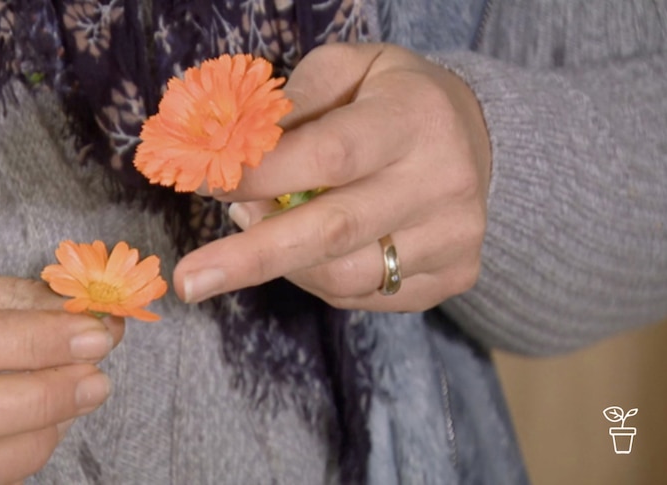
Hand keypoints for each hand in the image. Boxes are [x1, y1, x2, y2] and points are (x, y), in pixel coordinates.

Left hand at [174, 43, 491, 311]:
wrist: (478, 138)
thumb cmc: (393, 97)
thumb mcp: (348, 69)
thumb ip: (293, 103)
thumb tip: (231, 151)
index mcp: (416, 118)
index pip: (327, 156)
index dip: (259, 175)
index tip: (200, 185)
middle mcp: (443, 182)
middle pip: (333, 231)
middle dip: (249, 259)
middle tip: (188, 280)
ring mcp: (455, 237)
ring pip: (343, 276)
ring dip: (281, 261)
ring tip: (259, 227)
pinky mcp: (455, 276)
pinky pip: (363, 297)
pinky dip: (317, 278)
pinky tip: (307, 247)